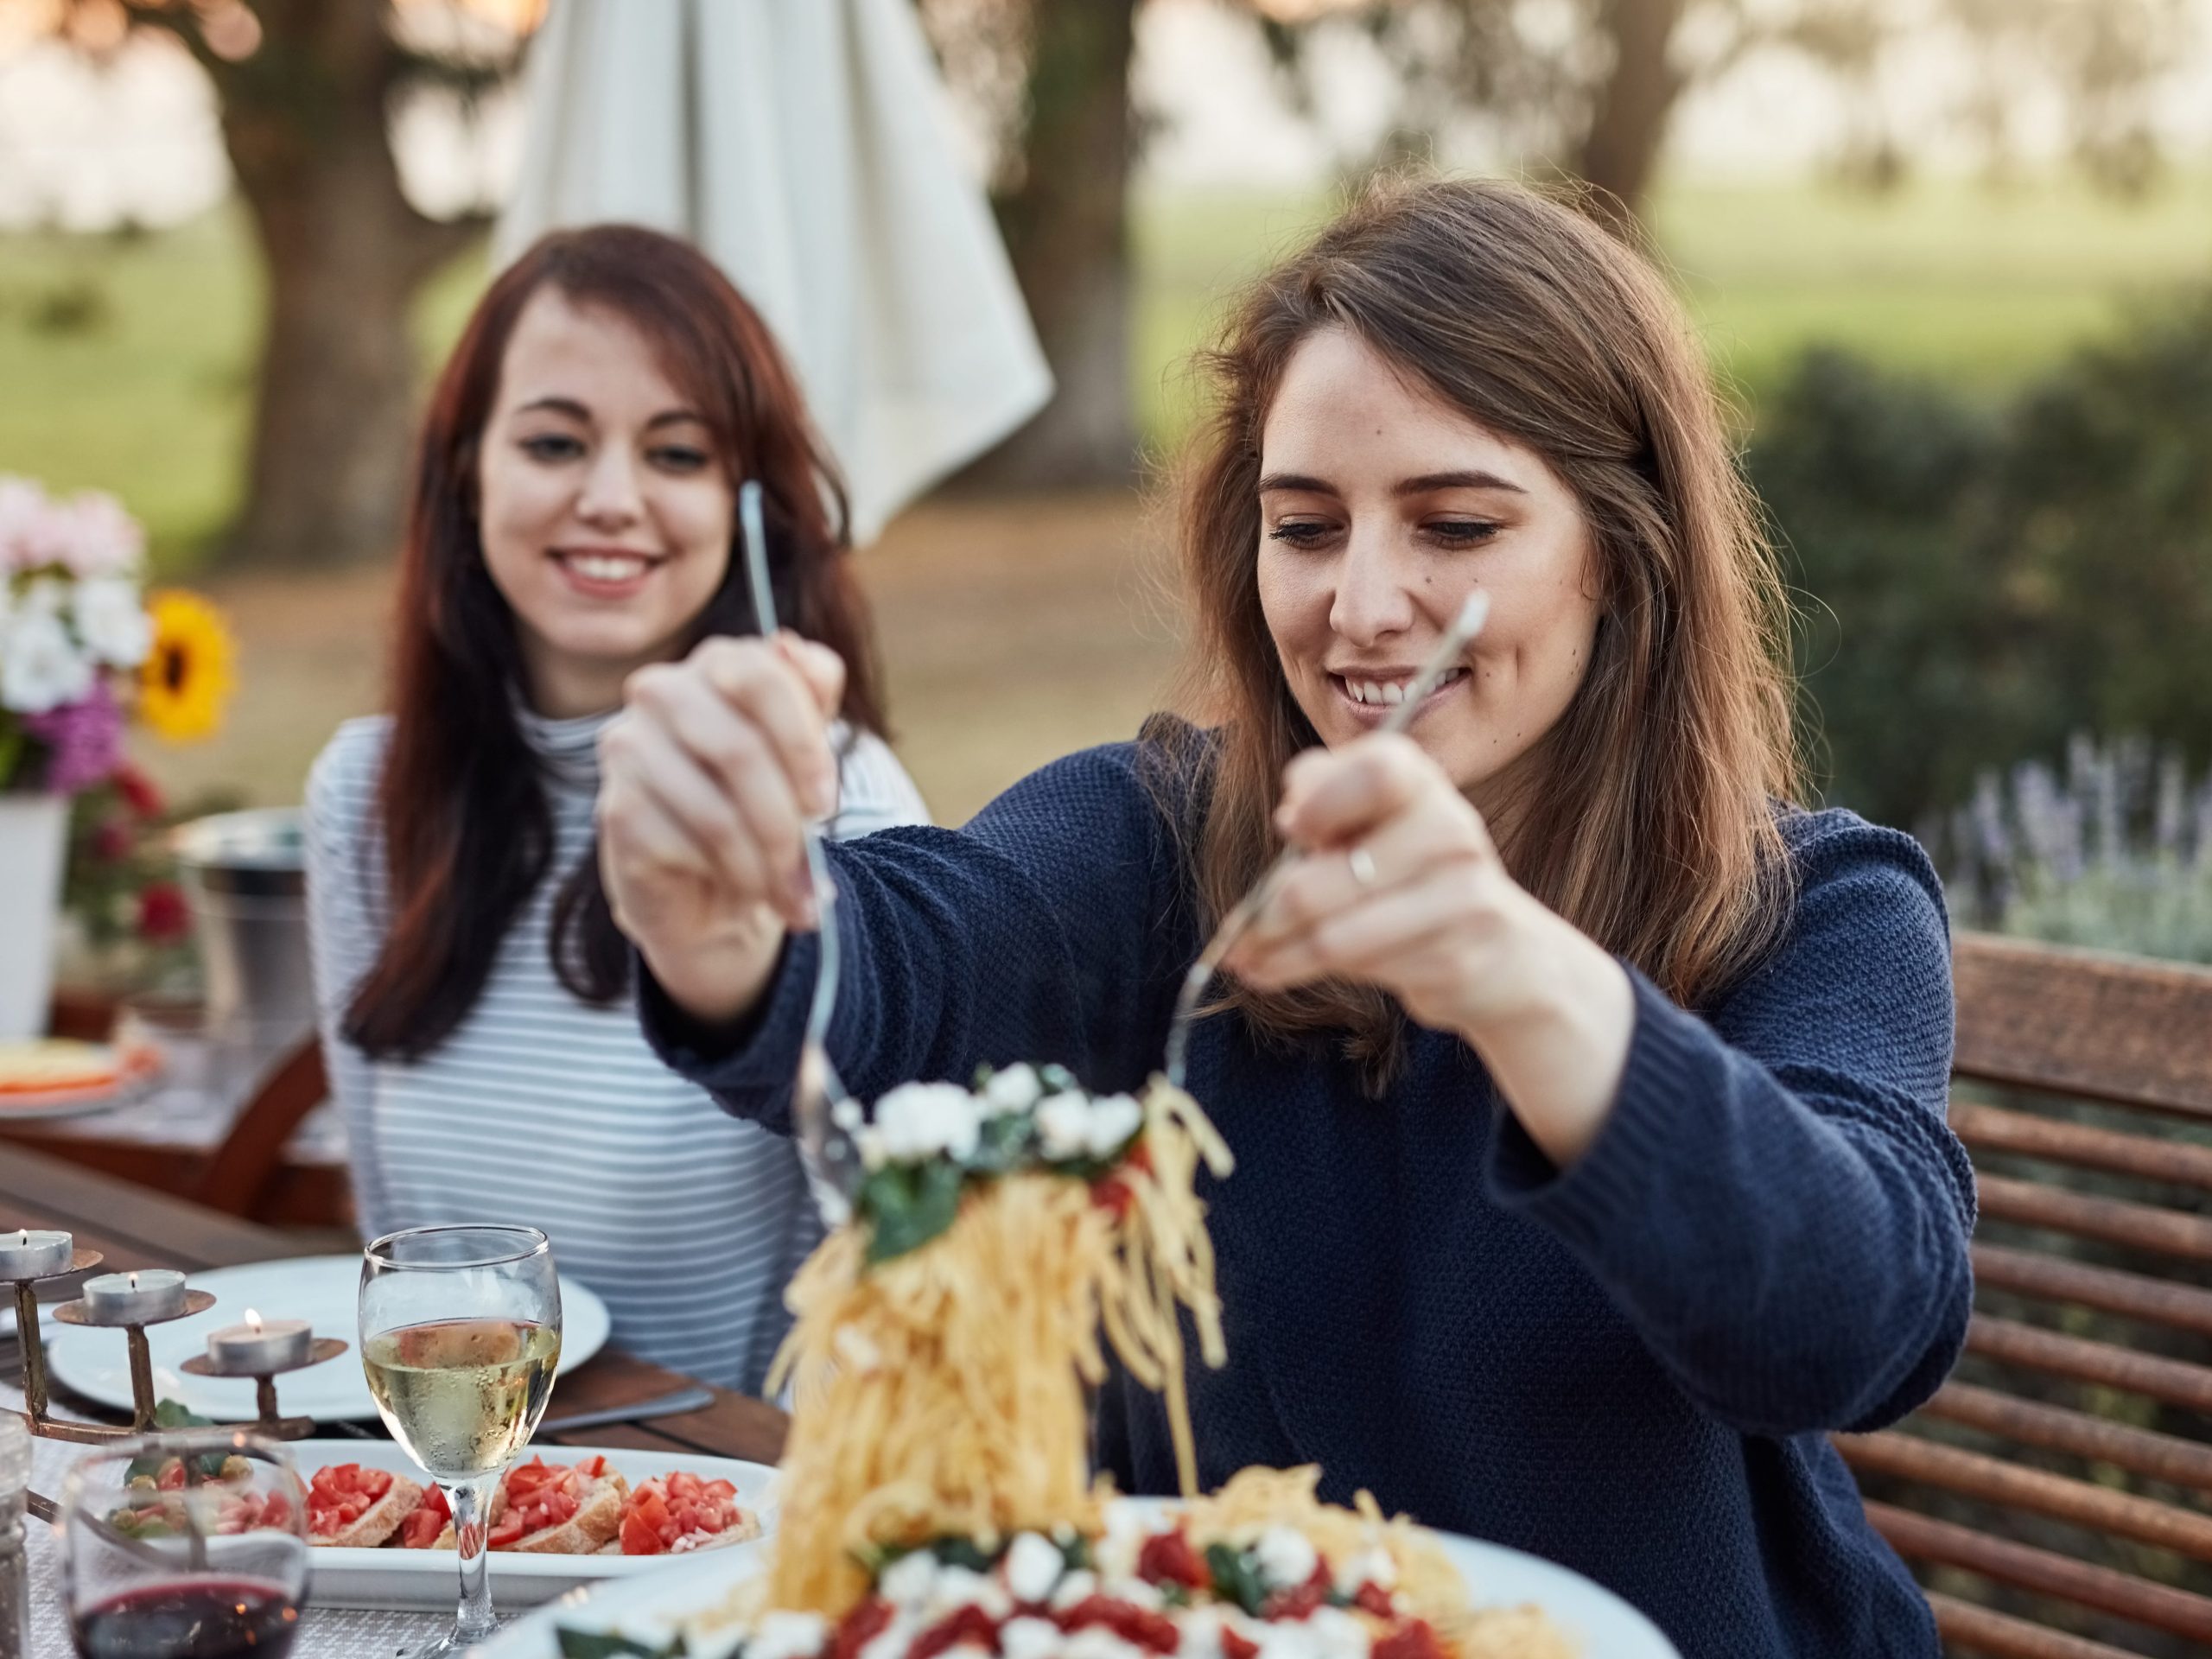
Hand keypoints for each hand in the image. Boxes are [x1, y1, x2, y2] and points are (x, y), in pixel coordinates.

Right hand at [596, 633, 843, 1024]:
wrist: (707, 879)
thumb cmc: (761, 798)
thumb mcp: (804, 742)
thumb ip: (812, 688)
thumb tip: (790, 648)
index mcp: (715, 662)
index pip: (761, 676)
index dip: (803, 745)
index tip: (824, 802)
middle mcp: (660, 690)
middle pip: (740, 750)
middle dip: (786, 818)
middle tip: (809, 860)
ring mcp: (628, 747)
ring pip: (716, 811)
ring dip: (764, 862)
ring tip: (785, 888)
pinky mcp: (615, 808)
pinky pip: (690, 847)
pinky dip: (732, 875)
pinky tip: (743, 886)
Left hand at [1224, 733, 1633, 1165]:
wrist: (1506, 953)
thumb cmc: (1414, 876)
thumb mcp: (1374, 823)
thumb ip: (1326, 800)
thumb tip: (1291, 819)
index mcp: (1424, 783)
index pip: (1378, 771)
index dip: (1323, 799)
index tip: (1290, 829)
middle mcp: (1453, 831)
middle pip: (1336, 872)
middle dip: (1270, 910)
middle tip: (1239, 932)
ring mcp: (1463, 897)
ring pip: (1337, 934)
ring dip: (1278, 952)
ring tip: (1247, 958)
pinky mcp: (1457, 959)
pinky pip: (1361, 969)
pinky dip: (1305, 972)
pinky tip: (1281, 971)